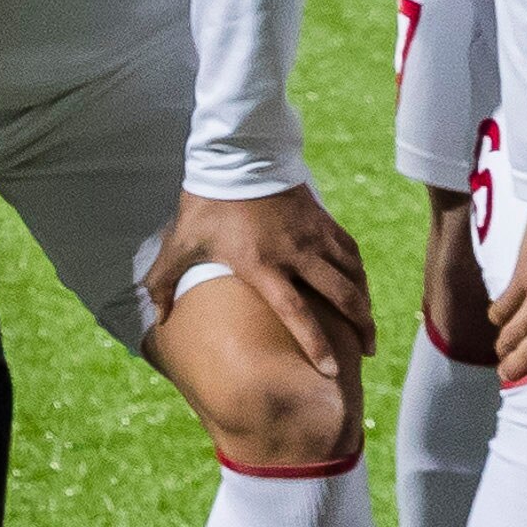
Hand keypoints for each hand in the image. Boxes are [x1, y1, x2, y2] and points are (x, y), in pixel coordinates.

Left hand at [148, 187, 377, 380]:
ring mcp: (313, 235)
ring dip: (365, 302)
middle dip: (360, 327)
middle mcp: (295, 253)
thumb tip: (157, 318)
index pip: (295, 313)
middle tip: (368, 352)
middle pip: (341, 296)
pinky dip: (360, 273)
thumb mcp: (180, 242)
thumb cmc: (207, 203)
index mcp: (262, 264)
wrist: (237, 155)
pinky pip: (351, 252)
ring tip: (369, 326)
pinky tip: (361, 286)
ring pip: (353, 274)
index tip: (332, 371)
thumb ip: (163, 281)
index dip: (316, 344)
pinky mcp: (323, 220)